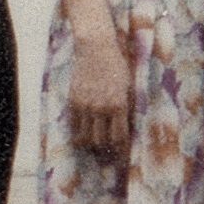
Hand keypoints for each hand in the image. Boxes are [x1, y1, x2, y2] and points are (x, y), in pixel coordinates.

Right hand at [68, 35, 134, 157]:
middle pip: (101, 141)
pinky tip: (83, 137)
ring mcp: (85, 106)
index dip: (121, 150)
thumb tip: (130, 126)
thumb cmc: (117, 64)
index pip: (119, 137)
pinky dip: (79, 135)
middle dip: (106, 151)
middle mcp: (101, 108)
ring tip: (95, 148)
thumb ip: (129, 106)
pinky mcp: (73, 101)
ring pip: (85, 137)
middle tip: (108, 154)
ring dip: (91, 145)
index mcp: (119, 104)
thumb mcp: (130, 85)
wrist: (95, 48)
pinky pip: (74, 126)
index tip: (122, 156)